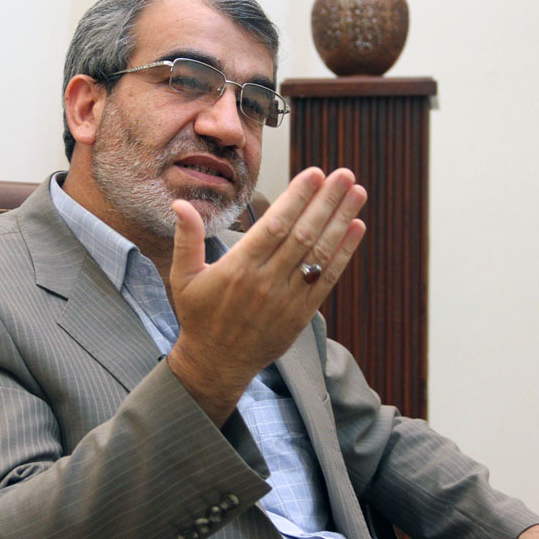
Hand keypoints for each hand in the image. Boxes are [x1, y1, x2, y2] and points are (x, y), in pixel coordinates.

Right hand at [167, 167, 366, 424]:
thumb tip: (179, 203)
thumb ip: (186, 238)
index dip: (297, 199)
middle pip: (303, 234)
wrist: (216, 363)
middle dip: (326, 202)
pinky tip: (356, 228)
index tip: (314, 174)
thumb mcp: (183, 277)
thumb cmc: (199, 316)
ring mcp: (287, 298)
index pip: (274, 226)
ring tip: (358, 193)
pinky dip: (344, 253)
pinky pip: (327, 278)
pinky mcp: (301, 314)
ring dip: (341, 220)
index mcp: (238, 268)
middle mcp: (266, 281)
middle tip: (344, 174)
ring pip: (319, 253)